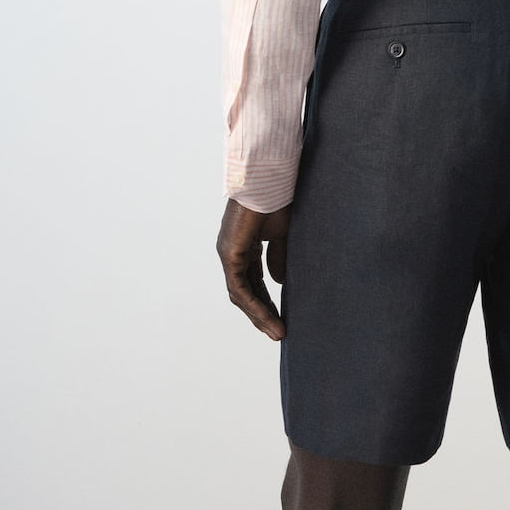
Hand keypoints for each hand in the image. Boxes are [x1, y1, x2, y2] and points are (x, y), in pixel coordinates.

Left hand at [216, 198, 290, 340]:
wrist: (270, 178)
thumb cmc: (277, 196)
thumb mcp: (281, 233)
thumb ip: (277, 256)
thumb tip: (278, 281)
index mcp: (244, 244)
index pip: (252, 280)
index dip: (265, 300)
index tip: (280, 317)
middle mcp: (232, 251)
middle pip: (244, 291)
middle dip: (262, 312)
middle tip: (278, 331)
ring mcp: (229, 252)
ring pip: (240, 294)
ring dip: (259, 315)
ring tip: (277, 331)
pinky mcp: (230, 253)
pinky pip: (240, 287)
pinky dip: (254, 305)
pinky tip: (268, 318)